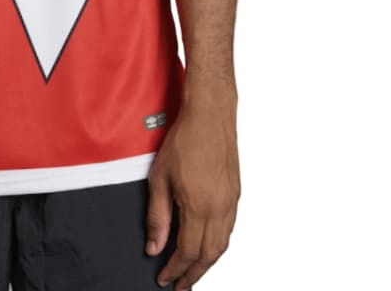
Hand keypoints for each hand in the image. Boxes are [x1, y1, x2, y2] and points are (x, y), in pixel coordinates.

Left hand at [145, 98, 240, 289]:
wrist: (210, 116)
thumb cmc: (183, 141)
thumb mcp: (159, 178)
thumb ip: (157, 216)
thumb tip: (154, 247)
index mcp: (199, 207)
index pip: (188, 252)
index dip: (175, 270)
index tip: (164, 279)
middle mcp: (220, 209)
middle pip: (209, 256)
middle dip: (193, 274)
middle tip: (179, 285)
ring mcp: (231, 202)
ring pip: (222, 246)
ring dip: (207, 263)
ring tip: (191, 271)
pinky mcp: (236, 194)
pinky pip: (228, 230)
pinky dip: (217, 245)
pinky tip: (206, 245)